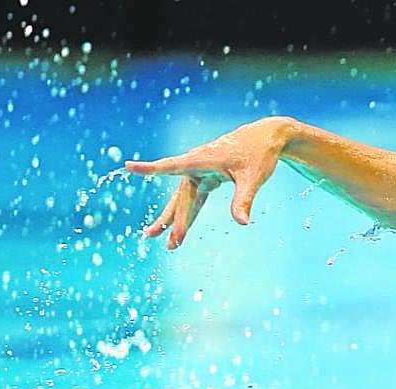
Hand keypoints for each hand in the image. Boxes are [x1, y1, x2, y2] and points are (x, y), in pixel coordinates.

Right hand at [126, 117, 292, 248]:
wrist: (267, 139)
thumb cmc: (259, 154)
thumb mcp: (253, 178)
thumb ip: (244, 200)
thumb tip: (242, 223)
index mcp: (202, 159)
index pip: (171, 165)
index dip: (150, 168)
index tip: (129, 166)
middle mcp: (196, 165)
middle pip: (180, 196)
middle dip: (172, 219)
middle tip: (163, 240)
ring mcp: (200, 172)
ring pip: (184, 200)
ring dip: (177, 220)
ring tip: (168, 242)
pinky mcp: (207, 177)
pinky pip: (194, 199)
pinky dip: (188, 214)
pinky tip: (180, 230)